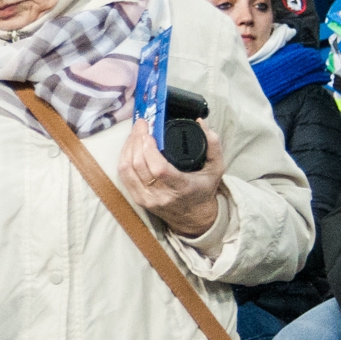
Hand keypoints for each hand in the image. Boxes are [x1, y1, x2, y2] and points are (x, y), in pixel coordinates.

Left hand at [118, 118, 223, 237]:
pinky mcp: (138, 199)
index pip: (160, 170)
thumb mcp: (216, 168)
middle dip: (137, 141)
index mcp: (182, 187)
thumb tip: (200, 122)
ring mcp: (147, 198)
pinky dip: (124, 158)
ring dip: (128, 147)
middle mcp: (161, 195)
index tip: (149, 133)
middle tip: (141, 125)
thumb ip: (213, 144)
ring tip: (135, 132)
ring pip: (127, 170)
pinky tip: (129, 146)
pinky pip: (124, 176)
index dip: (150, 150)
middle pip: (139, 165)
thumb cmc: (203, 190)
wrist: (194, 218)